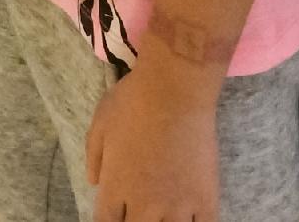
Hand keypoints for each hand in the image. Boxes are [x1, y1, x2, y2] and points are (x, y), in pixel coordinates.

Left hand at [85, 60, 223, 221]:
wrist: (176, 90)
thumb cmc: (133, 101)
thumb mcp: (100, 124)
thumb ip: (94, 157)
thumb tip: (93, 182)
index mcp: (115, 188)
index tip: (116, 216)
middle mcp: (143, 204)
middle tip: (143, 210)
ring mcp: (176, 206)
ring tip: (164, 214)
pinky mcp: (205, 200)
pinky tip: (191, 217)